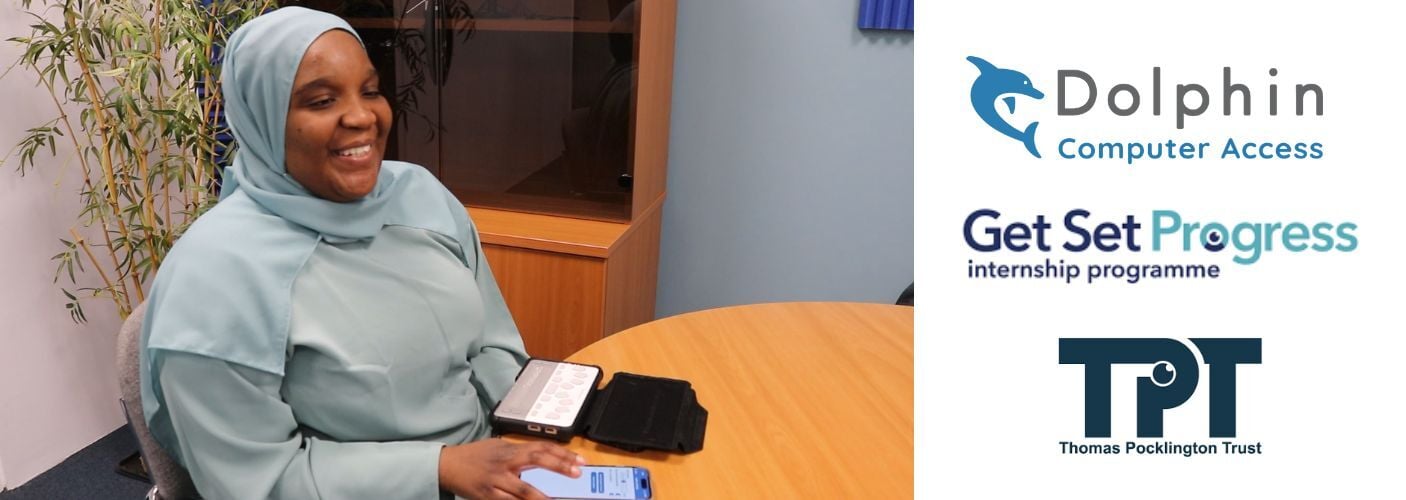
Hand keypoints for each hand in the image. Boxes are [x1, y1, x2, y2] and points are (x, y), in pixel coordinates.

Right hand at [438, 438, 585, 498]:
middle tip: (577, 473)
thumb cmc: (475, 456)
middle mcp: (505, 462)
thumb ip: (520, 452)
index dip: (562, 454)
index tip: (579, 461)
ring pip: (523, 489)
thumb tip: (546, 456)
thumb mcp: (499, 447)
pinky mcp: (487, 496)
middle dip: (558, 466)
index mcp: (510, 449)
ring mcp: (496, 480)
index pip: (541, 447)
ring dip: (542, 497)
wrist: (447, 465)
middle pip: (536, 460)